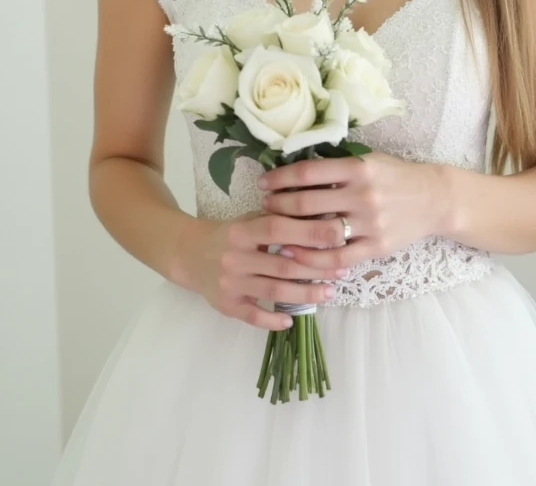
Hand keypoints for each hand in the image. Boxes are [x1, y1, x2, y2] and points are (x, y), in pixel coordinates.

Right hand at [172, 212, 349, 330]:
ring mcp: (231, 283)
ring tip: (329, 293)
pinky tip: (291, 319)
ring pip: (274, 292)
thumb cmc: (230, 234)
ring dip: (305, 294)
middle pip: (283, 266)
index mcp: (243, 231)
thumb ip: (278, 220)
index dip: (310, 233)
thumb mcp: (249, 220)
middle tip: (342, 271)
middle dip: (318, 270)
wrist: (188, 253)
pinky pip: (253, 316)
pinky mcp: (226, 304)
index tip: (338, 236)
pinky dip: (273, 320)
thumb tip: (321, 220)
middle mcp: (236, 257)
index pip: (280, 230)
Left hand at [258, 153, 442, 272]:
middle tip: (264, 206)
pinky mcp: (377, 247)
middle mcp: (362, 195)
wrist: (434, 198)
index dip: (280, 178)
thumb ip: (338, 166)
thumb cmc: (396, 176)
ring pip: (319, 233)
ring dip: (290, 233)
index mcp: (358, 168)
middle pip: (307, 203)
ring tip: (274, 232)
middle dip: (278, 205)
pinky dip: (312, 259)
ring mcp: (370, 223)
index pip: (308, 172)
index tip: (263, 183)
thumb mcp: (369, 160)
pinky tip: (296, 255)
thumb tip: (296, 171)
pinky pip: (337, 258)